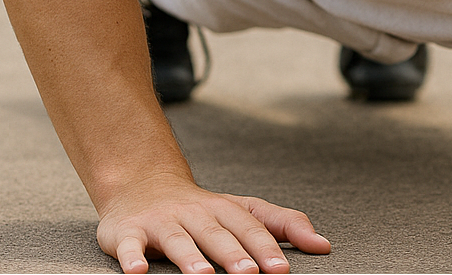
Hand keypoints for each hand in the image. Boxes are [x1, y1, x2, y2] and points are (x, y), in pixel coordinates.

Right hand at [95, 173, 330, 273]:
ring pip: (178, 239)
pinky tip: (138, 273)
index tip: (282, 269)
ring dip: (190, 258)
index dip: (266, 246)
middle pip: (217, 233)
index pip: (250, 226)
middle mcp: (196, 212)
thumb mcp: (243, 211)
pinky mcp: (128, 232)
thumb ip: (283, 225)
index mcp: (226, 208)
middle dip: (234, 254)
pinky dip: (132, 258)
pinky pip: (129, 246)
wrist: (142, 184)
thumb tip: (323, 245)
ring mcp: (161, 221)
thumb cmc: (201, 208)